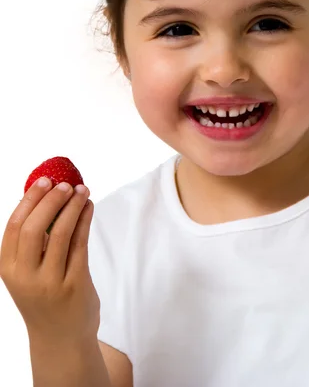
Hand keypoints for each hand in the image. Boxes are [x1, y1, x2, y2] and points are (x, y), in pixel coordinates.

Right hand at [0, 177, 99, 344]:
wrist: (61, 338)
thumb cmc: (44, 297)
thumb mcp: (27, 273)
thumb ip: (32, 243)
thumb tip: (46, 197)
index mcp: (8, 269)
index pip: (14, 227)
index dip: (29, 200)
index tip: (44, 180)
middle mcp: (25, 276)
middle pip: (34, 228)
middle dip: (50, 201)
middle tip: (65, 184)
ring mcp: (50, 282)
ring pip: (60, 233)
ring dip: (73, 206)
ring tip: (82, 190)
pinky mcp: (75, 284)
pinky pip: (80, 244)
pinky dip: (85, 220)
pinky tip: (89, 207)